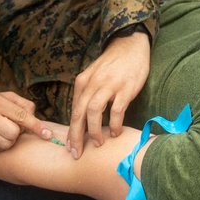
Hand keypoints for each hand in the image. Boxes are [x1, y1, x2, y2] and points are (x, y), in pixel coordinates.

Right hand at [0, 91, 54, 152]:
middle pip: (15, 132)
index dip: (36, 126)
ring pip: (7, 143)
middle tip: (9, 127)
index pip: (22, 115)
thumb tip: (34, 115)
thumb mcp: (0, 97)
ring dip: (8, 141)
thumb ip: (20, 103)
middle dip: (16, 133)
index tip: (47, 134)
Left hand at [68, 30, 149, 158]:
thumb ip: (87, 94)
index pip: (73, 110)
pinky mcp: (125, 88)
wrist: (130, 46)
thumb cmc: (112, 65)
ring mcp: (109, 85)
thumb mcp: (93, 76)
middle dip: (76, 136)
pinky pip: (116, 110)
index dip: (71, 131)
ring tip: (98, 143)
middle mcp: (92, 83)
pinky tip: (116, 133)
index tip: (69, 146)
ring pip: (94, 112)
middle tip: (76, 153)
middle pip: (79, 114)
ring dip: (94, 131)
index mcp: (82, 82)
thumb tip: (81, 119)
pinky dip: (115, 124)